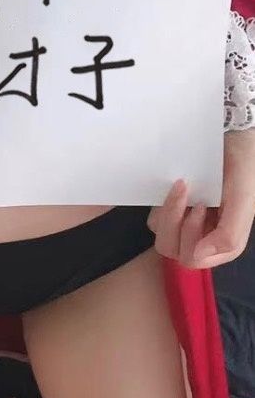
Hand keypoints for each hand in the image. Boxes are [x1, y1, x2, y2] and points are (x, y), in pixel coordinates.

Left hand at [146, 129, 254, 268]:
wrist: (231, 138)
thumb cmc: (241, 168)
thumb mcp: (242, 200)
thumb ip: (228, 234)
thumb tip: (197, 256)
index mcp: (223, 245)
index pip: (193, 258)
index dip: (191, 234)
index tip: (201, 204)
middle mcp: (202, 240)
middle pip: (172, 250)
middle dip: (176, 221)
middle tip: (190, 194)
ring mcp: (185, 226)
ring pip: (161, 236)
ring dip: (169, 211)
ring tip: (184, 186)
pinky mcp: (172, 212)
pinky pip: (155, 219)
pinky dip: (162, 204)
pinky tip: (177, 186)